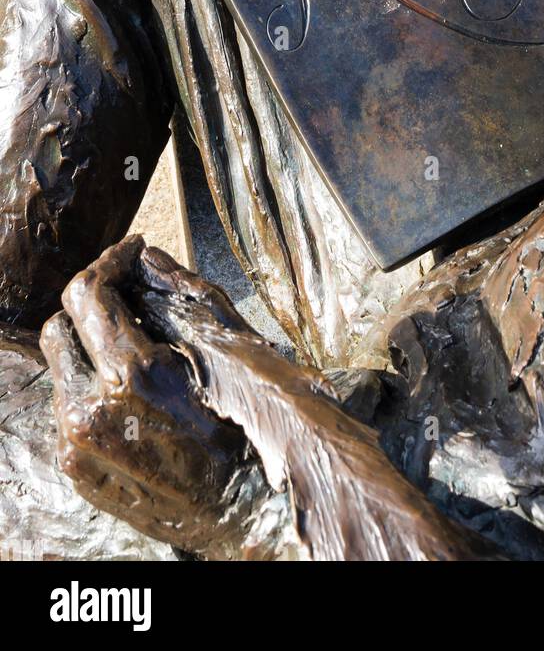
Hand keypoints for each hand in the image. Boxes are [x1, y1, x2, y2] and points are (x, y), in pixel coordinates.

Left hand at [42, 238, 499, 560]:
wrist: (258, 513)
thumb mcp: (231, 346)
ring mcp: (84, 448)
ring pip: (62, 368)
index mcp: (131, 376)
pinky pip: (70, 410)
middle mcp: (94, 413)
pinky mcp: (84, 473)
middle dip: (96, 302)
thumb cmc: (258, 429)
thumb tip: (148, 258)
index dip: (110, 260)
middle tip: (134, 294)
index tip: (132, 253)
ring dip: (93, 345)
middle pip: (62, 325)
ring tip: (141, 344)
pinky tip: (137, 389)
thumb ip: (182, 293)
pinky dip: (94, 387)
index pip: (87, 293)